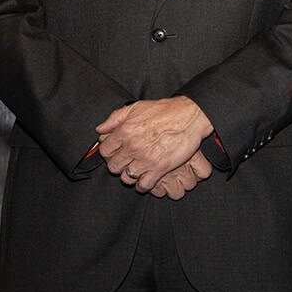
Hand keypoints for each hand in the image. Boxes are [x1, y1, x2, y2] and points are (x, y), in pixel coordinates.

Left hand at [96, 96, 213, 192]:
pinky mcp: (160, 168)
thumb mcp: (137, 107)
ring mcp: (146, 159)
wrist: (191, 116)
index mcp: (124, 131)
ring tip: (137, 170)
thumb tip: (100, 130)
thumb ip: (115, 118)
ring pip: (126, 178)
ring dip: (130, 175)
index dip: (110, 152)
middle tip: (127, 161)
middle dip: (119, 164)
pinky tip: (146, 178)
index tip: (117, 152)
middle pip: (113, 166)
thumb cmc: (166, 110)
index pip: (105, 150)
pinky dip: (143, 184)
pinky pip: (143, 185)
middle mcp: (132, 146)